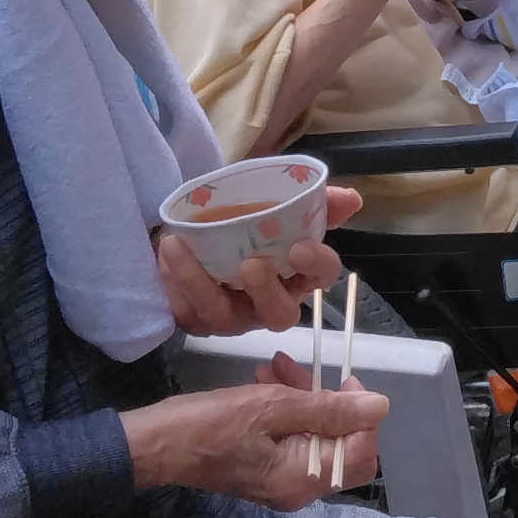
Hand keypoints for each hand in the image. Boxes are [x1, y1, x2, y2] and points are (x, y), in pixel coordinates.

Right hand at [121, 354, 387, 506]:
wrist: (156, 444)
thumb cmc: (210, 424)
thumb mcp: (272, 406)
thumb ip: (328, 408)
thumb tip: (380, 406)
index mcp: (304, 480)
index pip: (361, 452)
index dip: (361, 415)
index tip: (343, 380)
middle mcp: (299, 490)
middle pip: (342, 446)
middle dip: (329, 403)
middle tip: (305, 371)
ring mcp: (281, 482)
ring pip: (315, 436)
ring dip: (303, 399)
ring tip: (277, 368)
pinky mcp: (265, 470)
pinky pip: (292, 439)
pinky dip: (285, 409)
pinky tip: (265, 380)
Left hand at [154, 206, 365, 336]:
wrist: (190, 223)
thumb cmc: (240, 216)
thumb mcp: (272, 199)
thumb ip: (310, 199)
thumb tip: (351, 200)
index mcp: (296, 273)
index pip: (321, 276)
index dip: (316, 266)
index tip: (300, 247)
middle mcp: (268, 302)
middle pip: (280, 314)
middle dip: (267, 292)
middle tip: (251, 264)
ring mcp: (231, 316)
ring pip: (223, 315)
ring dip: (199, 281)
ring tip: (177, 244)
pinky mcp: (196, 318)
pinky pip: (186, 308)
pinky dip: (174, 278)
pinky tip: (166, 251)